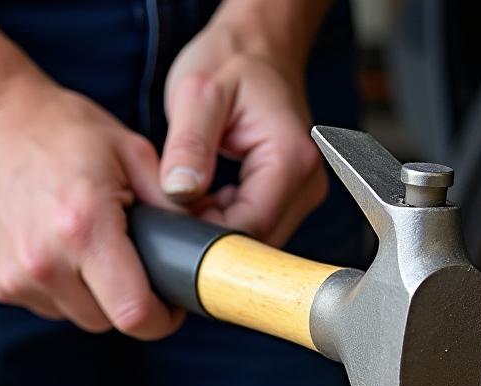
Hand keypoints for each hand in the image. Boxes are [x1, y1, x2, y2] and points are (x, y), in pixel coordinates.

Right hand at [0, 75, 184, 338]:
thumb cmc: (62, 131)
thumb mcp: (131, 152)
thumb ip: (173, 205)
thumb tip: (203, 247)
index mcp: (85, 229)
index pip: (135, 315)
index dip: (162, 319)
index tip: (171, 303)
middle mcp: (45, 261)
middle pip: (110, 321)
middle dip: (130, 303)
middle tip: (136, 268)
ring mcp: (17, 276)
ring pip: (80, 317)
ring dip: (96, 297)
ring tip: (93, 250)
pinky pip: (50, 306)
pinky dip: (64, 290)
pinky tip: (61, 251)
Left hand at [160, 2, 328, 247]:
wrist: (259, 47)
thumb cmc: (232, 61)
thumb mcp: (197, 93)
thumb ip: (188, 145)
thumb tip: (179, 194)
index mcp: (291, 158)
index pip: (251, 226)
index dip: (209, 237)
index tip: (172, 225)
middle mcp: (308, 183)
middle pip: (259, 243)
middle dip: (214, 238)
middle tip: (175, 214)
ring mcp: (304, 194)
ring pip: (258, 241)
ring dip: (220, 231)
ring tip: (192, 200)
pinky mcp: (293, 198)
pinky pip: (259, 228)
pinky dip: (228, 222)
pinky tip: (208, 200)